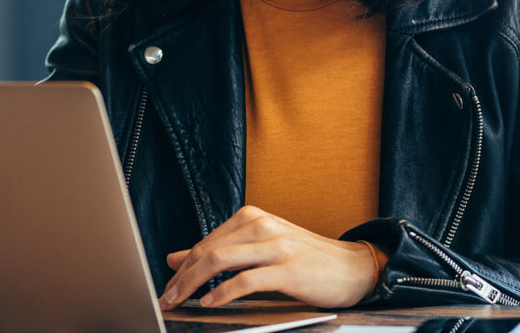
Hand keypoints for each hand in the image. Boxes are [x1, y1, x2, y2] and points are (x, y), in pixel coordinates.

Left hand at [156, 206, 377, 309]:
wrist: (354, 267)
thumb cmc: (305, 259)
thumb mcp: (258, 249)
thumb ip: (219, 251)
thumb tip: (175, 258)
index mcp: (252, 218)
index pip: (206, 243)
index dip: (182, 267)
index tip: (167, 287)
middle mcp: (261, 225)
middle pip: (208, 251)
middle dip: (181, 278)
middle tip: (166, 298)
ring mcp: (276, 245)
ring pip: (221, 261)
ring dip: (194, 284)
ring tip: (181, 301)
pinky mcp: (289, 269)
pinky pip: (246, 280)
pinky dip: (223, 292)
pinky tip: (210, 302)